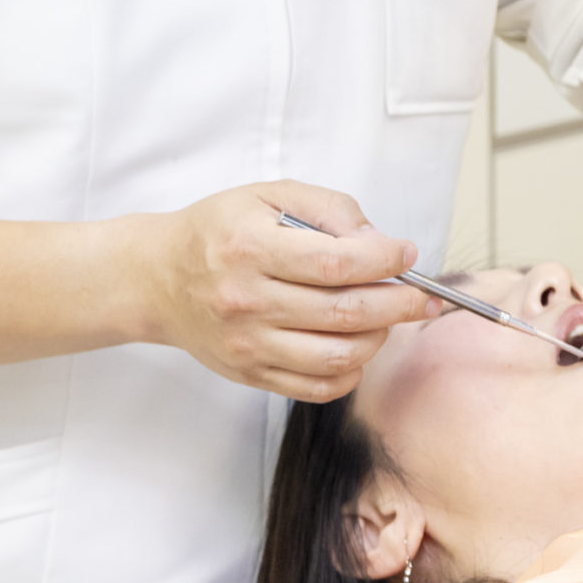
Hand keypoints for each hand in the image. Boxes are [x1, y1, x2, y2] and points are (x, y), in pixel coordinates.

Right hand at [131, 181, 439, 401]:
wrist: (158, 279)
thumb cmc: (218, 231)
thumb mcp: (268, 195)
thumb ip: (329, 210)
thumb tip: (377, 243)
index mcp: (251, 248)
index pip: (336, 263)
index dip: (384, 261)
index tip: (406, 254)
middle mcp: (248, 301)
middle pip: (344, 313)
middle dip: (399, 304)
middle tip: (424, 297)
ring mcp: (248, 344)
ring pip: (337, 356)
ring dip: (378, 337)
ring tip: (387, 317)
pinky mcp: (250, 374)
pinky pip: (316, 388)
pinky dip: (349, 371)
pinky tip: (356, 346)